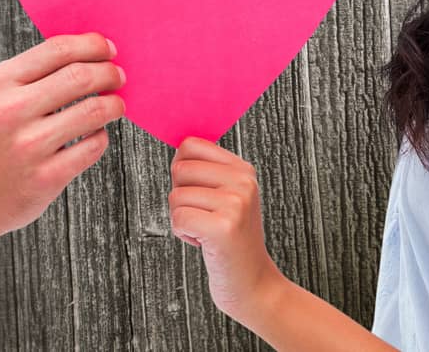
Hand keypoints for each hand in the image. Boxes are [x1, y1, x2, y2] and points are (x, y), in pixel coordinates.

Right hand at [0, 33, 124, 244]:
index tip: (108, 49)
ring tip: (115, 105)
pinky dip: (101, 136)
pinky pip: (93, 147)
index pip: (58, 49)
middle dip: (109, 73)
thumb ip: (32, 74)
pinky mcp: (46, 178)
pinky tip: (95, 135)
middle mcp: (13, 111)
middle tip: (118, 77)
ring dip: (114, 105)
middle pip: (81, 76)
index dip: (92, 45)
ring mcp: (30, 146)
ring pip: (94, 111)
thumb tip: (87, 56)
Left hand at [168, 137, 284, 322]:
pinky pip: (178, 218)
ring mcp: (235, 203)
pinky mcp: (223, 227)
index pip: (191, 144)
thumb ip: (207, 171)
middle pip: (179, 168)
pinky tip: (204, 243)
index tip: (196, 191)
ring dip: (182, 219)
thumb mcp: (227, 197)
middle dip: (181, 197)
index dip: (181, 169)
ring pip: (176, 196)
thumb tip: (178, 147)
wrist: (253, 284)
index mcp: (243, 169)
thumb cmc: (231, 241)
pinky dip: (183, 234)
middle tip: (203, 216)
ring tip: (206, 232)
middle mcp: (243, 182)